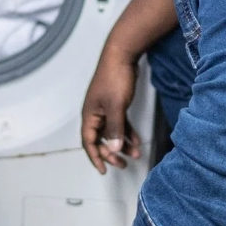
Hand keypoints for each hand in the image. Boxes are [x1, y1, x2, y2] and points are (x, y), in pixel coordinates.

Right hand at [80, 52, 140, 173]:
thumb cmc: (114, 77)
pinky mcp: (116, 104)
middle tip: (121, 164)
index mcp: (90, 115)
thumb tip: (114, 148)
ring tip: (133, 155)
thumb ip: (115, 129)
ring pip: (112, 133)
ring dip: (122, 145)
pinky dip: (128, 133)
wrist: (122, 56)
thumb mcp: (116, 106)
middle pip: (100, 140)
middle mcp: (95, 114)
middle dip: (111, 154)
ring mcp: (106, 109)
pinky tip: (137, 141)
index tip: (104, 169)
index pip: (89, 141)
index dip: (95, 157)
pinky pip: (120, 124)